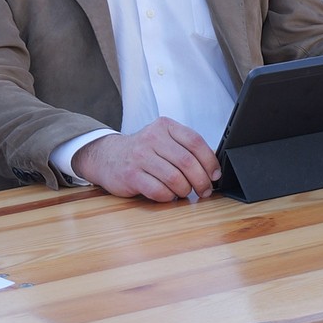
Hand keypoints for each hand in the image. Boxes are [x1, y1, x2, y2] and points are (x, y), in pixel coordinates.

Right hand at [71, 119, 222, 201]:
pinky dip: (168, 197)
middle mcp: (152, 138)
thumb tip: (212, 169)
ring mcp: (140, 157)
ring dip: (185, 190)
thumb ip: (184, 148)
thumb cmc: (142, 151)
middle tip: (205, 190)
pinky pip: (158, 190)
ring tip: (185, 193)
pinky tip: (168, 195)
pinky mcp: (130, 175)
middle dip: (201, 181)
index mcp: (165, 126)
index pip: (195, 142)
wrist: (107, 156)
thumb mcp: (162, 139)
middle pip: (187, 162)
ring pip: (174, 178)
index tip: (215, 175)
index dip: (210, 161)